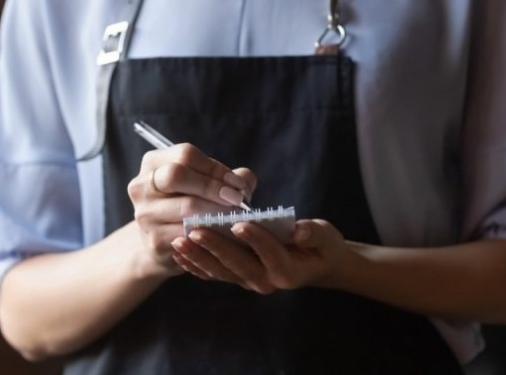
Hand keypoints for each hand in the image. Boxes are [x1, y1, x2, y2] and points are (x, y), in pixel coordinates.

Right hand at [126, 143, 256, 277]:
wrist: (162, 243)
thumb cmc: (189, 204)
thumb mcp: (204, 183)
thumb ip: (228, 177)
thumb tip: (244, 182)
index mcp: (154, 162)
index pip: (185, 155)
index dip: (215, 168)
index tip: (237, 184)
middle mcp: (142, 185)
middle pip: (177, 175)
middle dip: (213, 186)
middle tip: (237, 199)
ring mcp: (145, 213)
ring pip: (186, 206)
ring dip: (217, 211)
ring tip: (236, 216)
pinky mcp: (154, 239)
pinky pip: (188, 233)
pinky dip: (211, 232)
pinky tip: (224, 233)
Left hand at [171, 219, 352, 293]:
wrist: (316, 265)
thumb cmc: (322, 246)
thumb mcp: (326, 237)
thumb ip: (313, 233)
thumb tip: (299, 229)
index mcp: (288, 270)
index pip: (270, 253)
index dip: (255, 239)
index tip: (238, 223)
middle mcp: (266, 281)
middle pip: (238, 264)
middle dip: (215, 247)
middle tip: (195, 230)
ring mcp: (250, 282)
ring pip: (221, 271)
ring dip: (199, 257)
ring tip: (180, 240)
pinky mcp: (238, 278)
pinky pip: (213, 274)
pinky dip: (195, 264)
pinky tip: (178, 252)